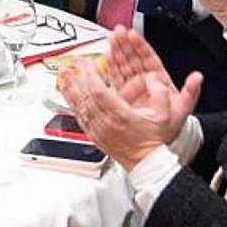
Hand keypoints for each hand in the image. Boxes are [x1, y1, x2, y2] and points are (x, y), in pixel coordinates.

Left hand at [60, 27, 201, 169]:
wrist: (146, 163)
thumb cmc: (153, 140)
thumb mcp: (164, 115)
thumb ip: (160, 93)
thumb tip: (153, 78)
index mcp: (121, 116)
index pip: (99, 92)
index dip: (90, 76)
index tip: (86, 64)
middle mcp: (106, 123)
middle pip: (86, 97)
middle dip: (78, 77)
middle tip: (73, 63)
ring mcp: (98, 130)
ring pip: (79, 107)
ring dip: (70, 89)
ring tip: (63, 75)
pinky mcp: (94, 135)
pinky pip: (78, 117)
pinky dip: (71, 103)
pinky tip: (68, 94)